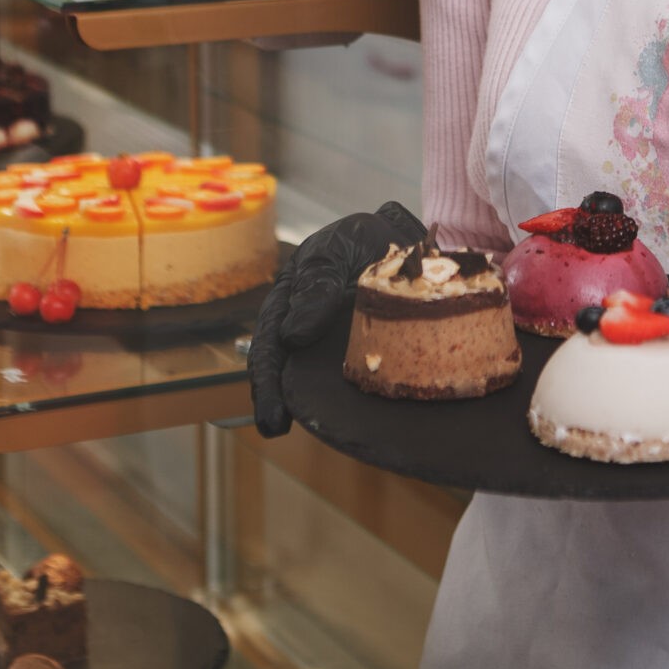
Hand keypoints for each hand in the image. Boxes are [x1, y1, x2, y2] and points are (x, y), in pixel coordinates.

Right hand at [249, 201, 427, 437]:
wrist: (404, 236)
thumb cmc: (359, 239)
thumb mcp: (333, 251)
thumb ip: (314, 285)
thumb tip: (291, 337)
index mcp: (288, 304)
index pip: (268, 348)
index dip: (265, 381)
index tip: (271, 412)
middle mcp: (305, 330)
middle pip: (284, 371)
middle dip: (277, 401)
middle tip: (275, 428)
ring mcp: (331, 344)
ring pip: (314, 381)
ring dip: (313, 408)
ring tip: (310, 432)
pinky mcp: (361, 352)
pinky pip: (353, 379)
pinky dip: (352, 401)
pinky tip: (360, 422)